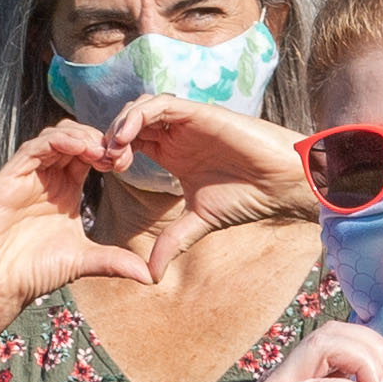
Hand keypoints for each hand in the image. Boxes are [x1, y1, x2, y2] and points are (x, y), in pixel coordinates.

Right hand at [0, 126, 154, 311]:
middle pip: (74, 138)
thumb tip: (150, 276)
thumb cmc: (32, 273)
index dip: (110, 152)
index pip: (89, 155)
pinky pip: (33, 148)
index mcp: (65, 190)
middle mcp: (47, 177)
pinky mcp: (9, 177)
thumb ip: (114, 261)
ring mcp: (27, 175)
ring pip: (54, 136)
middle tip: (117, 152)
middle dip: (98, 139)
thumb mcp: (83, 262)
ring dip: (80, 136)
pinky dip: (56, 142)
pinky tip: (78, 148)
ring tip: (100, 150)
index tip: (127, 161)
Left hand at [102, 95, 316, 262]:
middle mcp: (177, 134)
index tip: (103, 172)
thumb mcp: (198, 223)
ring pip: (141, 108)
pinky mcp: (200, 113)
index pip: (130, 142)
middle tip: (103, 162)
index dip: (111, 152)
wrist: (279, 185)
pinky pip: (161, 104)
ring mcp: (188, 122)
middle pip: (130, 122)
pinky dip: (139, 115)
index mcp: (172, 153)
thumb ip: (172, 242)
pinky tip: (126, 137)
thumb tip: (150, 277)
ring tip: (113, 151)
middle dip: (110, 138)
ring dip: (120, 125)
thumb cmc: (247, 197)